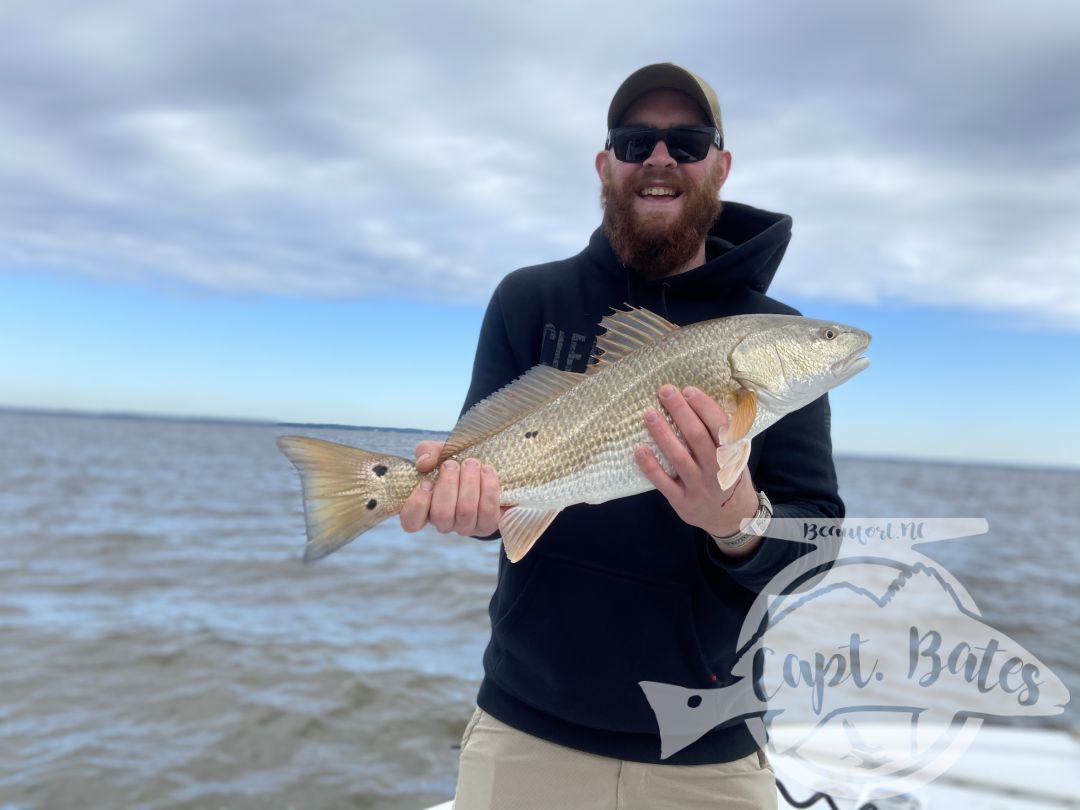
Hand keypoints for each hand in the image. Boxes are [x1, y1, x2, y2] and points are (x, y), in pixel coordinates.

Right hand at [399, 440, 501, 536]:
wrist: (486, 465)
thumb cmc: (456, 461)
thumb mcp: (439, 452)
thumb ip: (426, 452)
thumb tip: (423, 462)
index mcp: (425, 508)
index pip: (411, 522)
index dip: (417, 504)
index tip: (426, 482)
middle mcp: (443, 522)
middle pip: (441, 515)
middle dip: (448, 486)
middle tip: (452, 465)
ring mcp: (465, 526)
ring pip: (465, 512)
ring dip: (469, 484)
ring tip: (471, 463)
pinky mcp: (487, 525)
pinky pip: (487, 511)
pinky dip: (488, 488)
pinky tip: (487, 471)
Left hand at [634, 385, 759, 541]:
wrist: (731, 518)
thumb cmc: (728, 475)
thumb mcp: (736, 454)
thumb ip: (722, 433)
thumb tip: (695, 399)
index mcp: (732, 454)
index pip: (720, 427)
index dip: (704, 407)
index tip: (688, 390)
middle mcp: (716, 470)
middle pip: (697, 437)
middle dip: (680, 412)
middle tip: (665, 391)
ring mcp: (698, 486)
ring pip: (679, 457)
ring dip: (663, 434)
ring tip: (649, 414)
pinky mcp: (682, 501)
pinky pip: (663, 482)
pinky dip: (650, 466)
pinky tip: (639, 449)